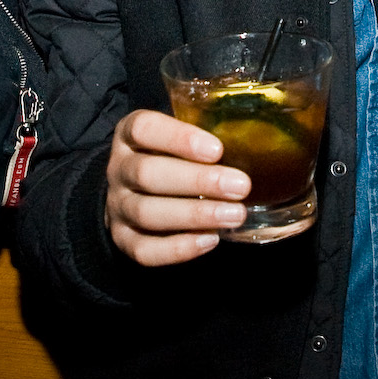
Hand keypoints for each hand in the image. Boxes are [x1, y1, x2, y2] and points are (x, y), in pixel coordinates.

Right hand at [105, 109, 251, 266]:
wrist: (136, 192)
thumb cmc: (171, 158)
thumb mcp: (179, 138)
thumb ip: (206, 137)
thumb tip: (260, 135)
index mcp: (129, 135)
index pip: (144, 129)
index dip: (179, 138)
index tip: (217, 150)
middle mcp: (118, 169)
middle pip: (147, 173)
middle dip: (197, 181)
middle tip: (241, 186)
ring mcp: (117, 207)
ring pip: (147, 212)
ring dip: (194, 215)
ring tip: (235, 215)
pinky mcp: (123, 240)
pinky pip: (145, 250)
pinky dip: (178, 248)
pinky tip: (211, 239)